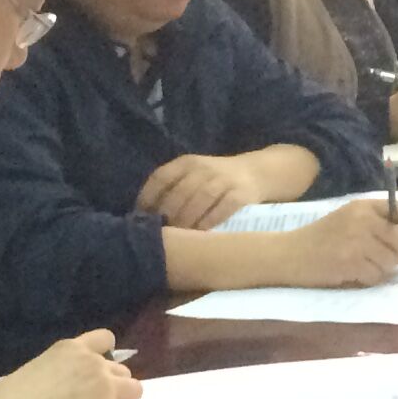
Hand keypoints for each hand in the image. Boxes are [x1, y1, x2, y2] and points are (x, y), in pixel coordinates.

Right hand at [0, 331, 140, 398]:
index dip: (105, 355)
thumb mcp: (42, 365)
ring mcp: (105, 386)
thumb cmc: (13, 396)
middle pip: (122, 369)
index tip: (99, 370)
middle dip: (112, 383)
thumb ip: (65, 367)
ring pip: (133, 388)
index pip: (106, 339)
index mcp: (73, 347)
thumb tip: (73, 381)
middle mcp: (94, 362)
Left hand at [135, 152, 268, 228]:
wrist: (255, 173)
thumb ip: (173, 189)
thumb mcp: (193, 175)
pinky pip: (221, 209)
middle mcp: (203, 168)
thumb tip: (144, 215)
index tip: (142, 217)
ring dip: (187, 220)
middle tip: (162, 232)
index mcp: (186, 163)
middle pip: (179, 192)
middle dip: (168, 214)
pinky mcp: (240, 194)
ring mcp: (223, 180)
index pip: (160, 177)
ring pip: (199, 200)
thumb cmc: (215, 180)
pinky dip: (209, 222)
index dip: (148, 198)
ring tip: (180, 236)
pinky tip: (201, 233)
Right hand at [284, 198, 397, 286]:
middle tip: (387, 259)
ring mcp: (356, 241)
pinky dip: (369, 279)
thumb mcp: (348, 219)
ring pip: (391, 261)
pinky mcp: (350, 262)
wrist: (288, 254)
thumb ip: (375, 222)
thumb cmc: (320, 238)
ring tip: (364, 266)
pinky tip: (354, 274)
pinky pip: (376, 276)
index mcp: (362, 206)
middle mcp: (362, 219)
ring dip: (382, 268)